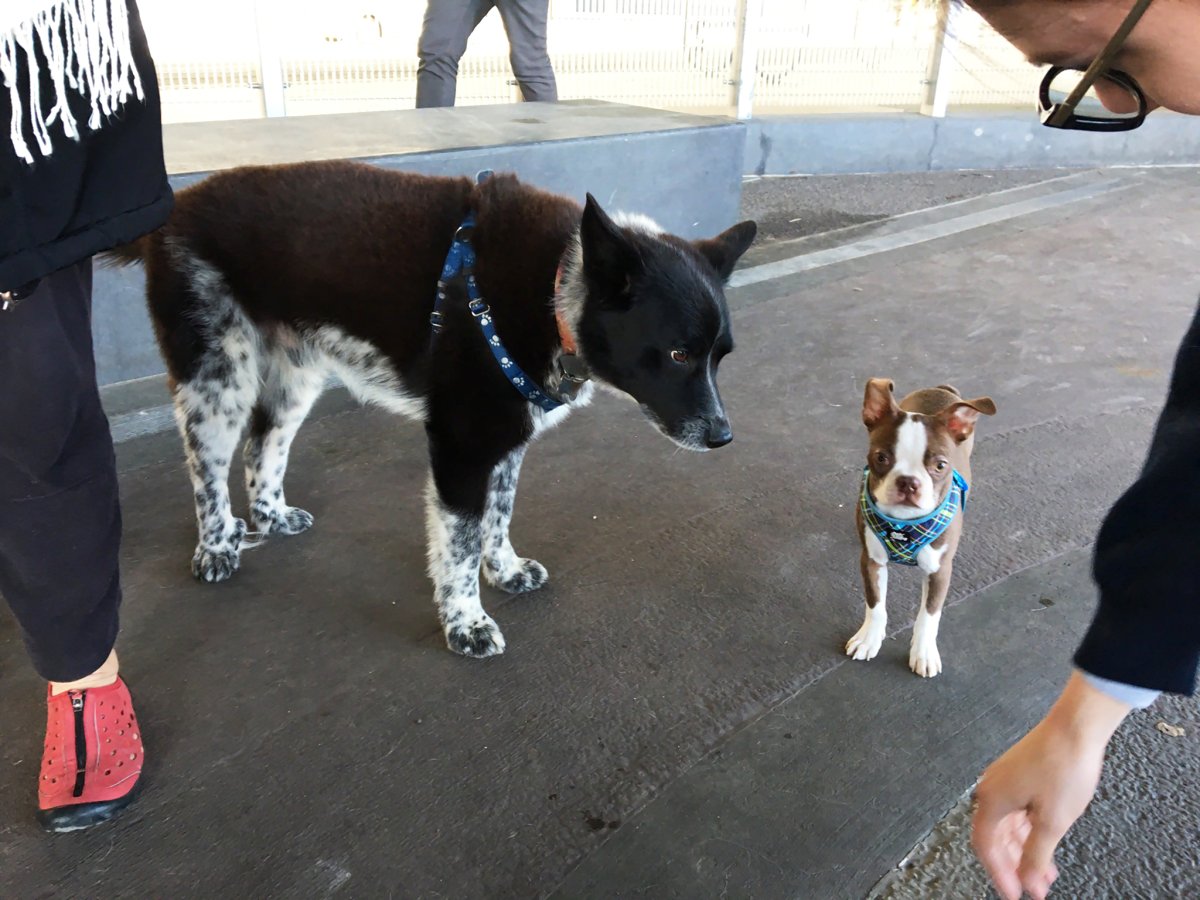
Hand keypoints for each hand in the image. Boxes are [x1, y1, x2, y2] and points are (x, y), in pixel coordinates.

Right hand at [971, 672, 1130, 898]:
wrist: (1077, 727)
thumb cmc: (1063, 764)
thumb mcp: (1053, 821)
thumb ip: (1037, 855)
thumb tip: (1028, 879)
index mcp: (992, 799)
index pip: (985, 846)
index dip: (999, 874)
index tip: (1013, 893)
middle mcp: (992, 788)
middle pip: (995, 836)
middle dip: (1013, 865)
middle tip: (1029, 886)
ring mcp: (1005, 779)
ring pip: (1007, 824)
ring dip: (1023, 850)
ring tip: (1043, 870)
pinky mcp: (1019, 773)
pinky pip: (1017, 810)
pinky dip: (1028, 831)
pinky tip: (1043, 840)